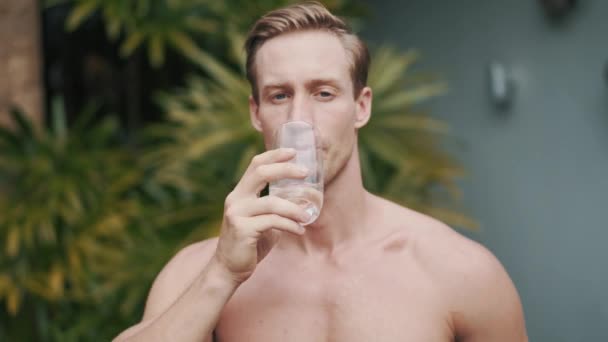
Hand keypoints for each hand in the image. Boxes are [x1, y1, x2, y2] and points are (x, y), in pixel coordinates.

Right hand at [212, 148, 310, 284]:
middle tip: (305, 173)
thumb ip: (274, 208)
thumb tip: (302, 200)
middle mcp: (236, 199)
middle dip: (285, 169)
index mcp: (240, 193)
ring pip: (271, 202)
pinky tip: (299, 230)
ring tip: (307, 216)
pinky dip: (289, 225)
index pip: (256, 165)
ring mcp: (237, 213)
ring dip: (294, 208)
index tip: (294, 152)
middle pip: (261, 173)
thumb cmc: (250, 244)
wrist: (229, 269)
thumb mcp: (262, 220)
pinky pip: (272, 222)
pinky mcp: (242, 229)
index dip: (275, 155)